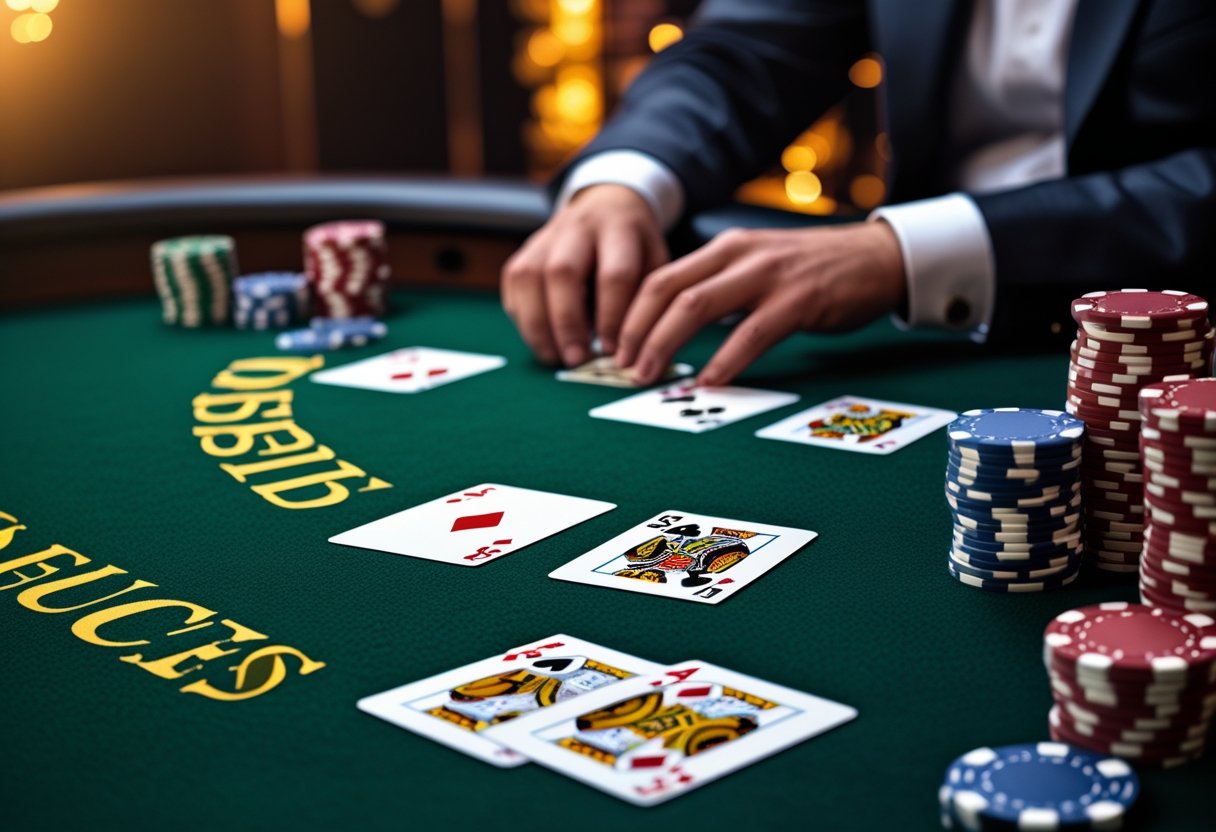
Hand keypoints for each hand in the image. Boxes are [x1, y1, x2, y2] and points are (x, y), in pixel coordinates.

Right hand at [501, 184, 669, 365]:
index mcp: (619, 227)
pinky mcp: (524, 250)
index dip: (611, 316)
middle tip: (576, 359)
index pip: (614, 274)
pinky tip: (541, 339)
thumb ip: (644, 302)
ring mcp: (545, 236)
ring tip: (554, 357)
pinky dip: (523, 317)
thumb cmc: (635, 246)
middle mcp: (578, 226)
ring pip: (528, 277)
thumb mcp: (654, 263)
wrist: (607, 204)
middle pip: (562, 272)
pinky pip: (513, 285)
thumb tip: (633, 354)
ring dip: (537, 324)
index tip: (611, 350)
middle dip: (567, 322)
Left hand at [615, 222, 906, 385]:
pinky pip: (752, 333)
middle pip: (667, 291)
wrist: (877, 258)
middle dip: (637, 332)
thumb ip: (718, 288)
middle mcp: (739, 254)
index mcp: (724, 248)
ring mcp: (768, 275)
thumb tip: (671, 328)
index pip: (659, 278)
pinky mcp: (799, 300)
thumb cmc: (812, 272)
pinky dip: (726, 361)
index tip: (615, 350)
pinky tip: (710, 383)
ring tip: (651, 377)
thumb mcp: (756, 267)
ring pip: (697, 306)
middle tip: (624, 368)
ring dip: (665, 344)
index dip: (630, 315)